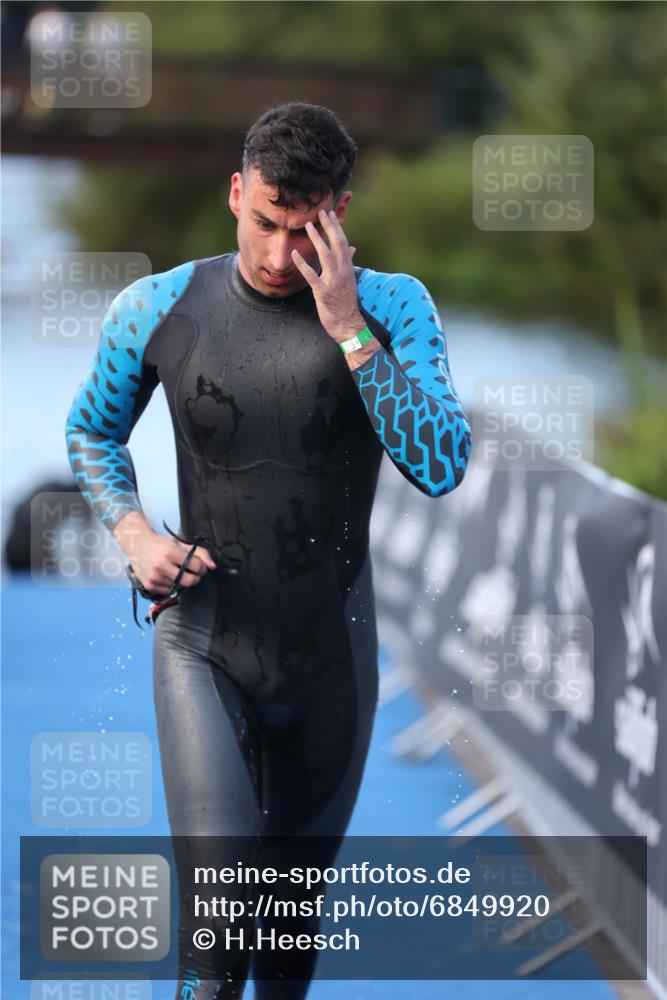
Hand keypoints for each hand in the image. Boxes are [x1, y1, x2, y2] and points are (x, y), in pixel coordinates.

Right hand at [114, 512, 216, 594]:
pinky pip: (170, 591)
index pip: (196, 566)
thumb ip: (200, 553)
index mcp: (170, 552)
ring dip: (183, 581)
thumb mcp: (180, 544)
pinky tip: (169, 576)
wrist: (137, 544)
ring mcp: (154, 577)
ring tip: (177, 571)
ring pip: (180, 587)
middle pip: (190, 581)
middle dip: (196, 577)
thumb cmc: (160, 544)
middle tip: (194, 572)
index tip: (200, 566)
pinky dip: (173, 585)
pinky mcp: (150, 585)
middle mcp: (161, 566)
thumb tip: (213, 566)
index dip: (202, 567)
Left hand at [291, 209, 365, 343]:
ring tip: (307, 226)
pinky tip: (294, 254)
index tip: (329, 214)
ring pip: (325, 255)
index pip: (343, 242)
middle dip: (328, 227)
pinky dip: (302, 264)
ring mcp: (333, 281)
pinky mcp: (323, 292)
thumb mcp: (350, 280)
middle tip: (320, 212)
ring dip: (316, 239)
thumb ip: (349, 263)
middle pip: (336, 244)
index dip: (336, 227)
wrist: (348, 325)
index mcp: (347, 268)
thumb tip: (352, 248)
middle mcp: (342, 272)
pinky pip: (311, 275)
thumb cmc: (347, 304)